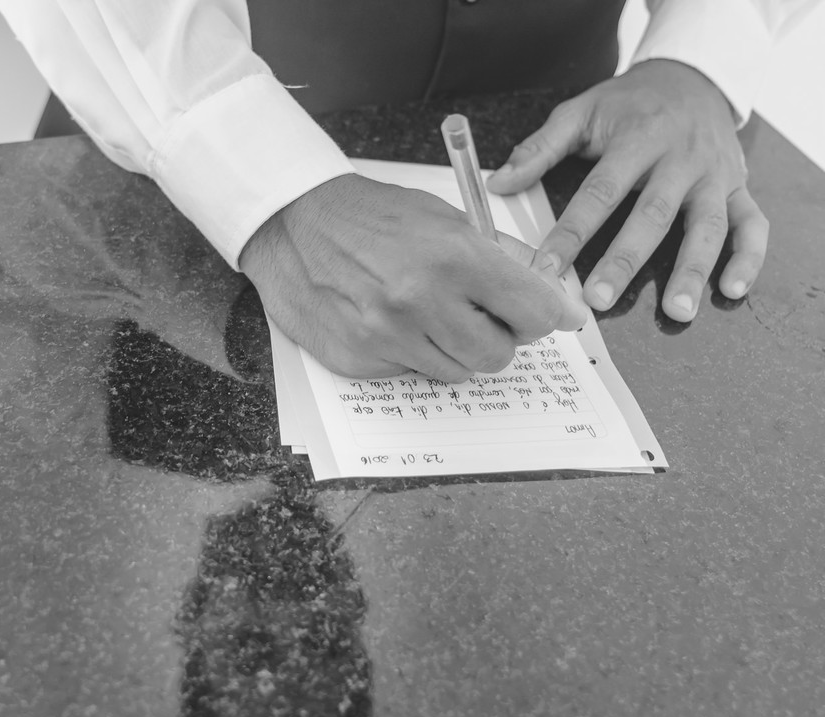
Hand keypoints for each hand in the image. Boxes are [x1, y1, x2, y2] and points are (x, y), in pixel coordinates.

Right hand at [238, 174, 584, 380]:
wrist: (292, 221)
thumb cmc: (371, 215)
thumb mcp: (444, 217)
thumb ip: (499, 256)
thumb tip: (552, 295)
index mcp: (453, 257)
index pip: (533, 312)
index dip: (544, 316)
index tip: (544, 316)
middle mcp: (421, 301)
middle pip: (498, 355)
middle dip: (498, 338)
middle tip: (480, 315)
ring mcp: (386, 336)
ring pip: (456, 371)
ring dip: (455, 349)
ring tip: (430, 315)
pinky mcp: (358, 359)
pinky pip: (410, 374)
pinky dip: (411, 354)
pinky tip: (391, 322)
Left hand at [486, 59, 767, 322]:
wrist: (690, 76)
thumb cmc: (628, 104)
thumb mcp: (581, 112)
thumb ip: (539, 149)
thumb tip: (497, 183)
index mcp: (638, 139)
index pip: (599, 192)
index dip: (571, 233)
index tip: (546, 270)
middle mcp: (681, 159)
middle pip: (652, 215)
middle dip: (626, 260)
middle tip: (600, 300)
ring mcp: (715, 176)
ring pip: (707, 227)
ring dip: (693, 270)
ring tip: (675, 312)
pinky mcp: (740, 187)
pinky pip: (754, 224)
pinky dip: (750, 257)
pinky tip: (732, 289)